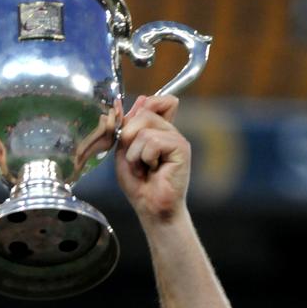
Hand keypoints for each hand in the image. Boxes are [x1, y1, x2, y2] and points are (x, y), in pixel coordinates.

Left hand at [116, 95, 189, 222]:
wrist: (151, 208)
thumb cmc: (139, 186)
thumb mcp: (125, 152)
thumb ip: (129, 126)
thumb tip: (141, 99)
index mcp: (157, 130)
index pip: (154, 101)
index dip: (138, 109)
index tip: (127, 132)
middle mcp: (169, 131)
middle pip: (145, 112)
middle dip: (129, 136)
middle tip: (134, 159)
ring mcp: (176, 138)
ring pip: (145, 129)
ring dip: (135, 153)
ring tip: (144, 168)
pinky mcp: (181, 148)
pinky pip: (154, 141)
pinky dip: (145, 158)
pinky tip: (154, 169)